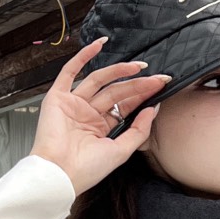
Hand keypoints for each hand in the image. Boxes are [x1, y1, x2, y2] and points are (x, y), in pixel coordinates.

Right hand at [30, 38, 170, 195]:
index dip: (143, 95)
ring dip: (119, 70)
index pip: (125, 105)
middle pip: (116, 92)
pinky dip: (83, 56)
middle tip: (157, 78)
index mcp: (100, 128)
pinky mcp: (58, 97)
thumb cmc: (86, 170)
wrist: (60, 174)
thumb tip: (154, 109)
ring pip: (99, 80)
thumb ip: (139, 130)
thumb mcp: (121, 150)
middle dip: (137, 84)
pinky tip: (100, 44)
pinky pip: (70, 71)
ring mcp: (73, 104)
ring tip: (140, 67)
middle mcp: (87, 114)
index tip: (161, 86)